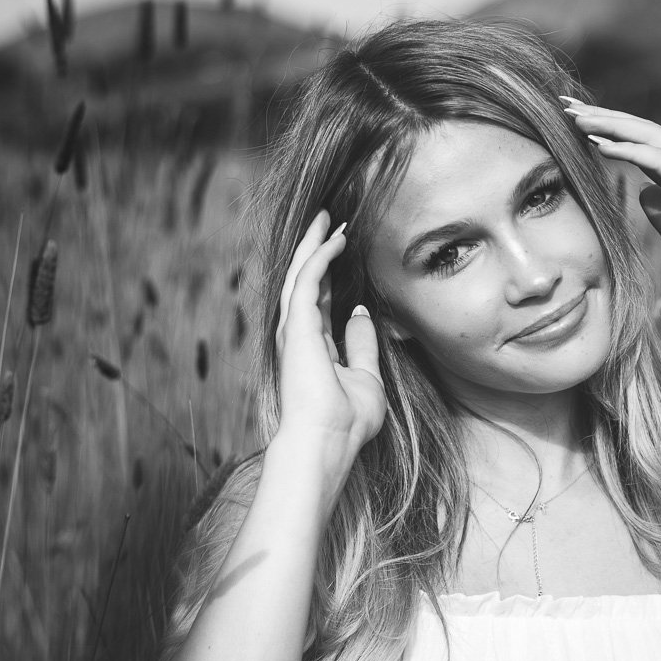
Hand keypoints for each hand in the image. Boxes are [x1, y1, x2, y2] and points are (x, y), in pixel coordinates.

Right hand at [274, 212, 387, 483]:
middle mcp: (299, 336)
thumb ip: (361, 344)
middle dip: (315, 249)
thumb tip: (359, 312)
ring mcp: (294, 330)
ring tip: (328, 218)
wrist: (327, 443)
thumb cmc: (346, 423)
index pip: (318, 301)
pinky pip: (307, 280)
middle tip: (329, 219)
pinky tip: (336, 238)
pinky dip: (320, 256)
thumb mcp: (366, 378)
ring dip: (314, 244)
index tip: (342, 248)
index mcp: (314, 348)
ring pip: (301, 274)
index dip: (329, 274)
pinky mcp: (296, 326)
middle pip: (305, 281)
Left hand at [562, 101, 660, 313]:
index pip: (643, 146)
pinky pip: (659, 160)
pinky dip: (629, 150)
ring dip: (610, 125)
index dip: (610, 134)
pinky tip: (601, 145)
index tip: (577, 127)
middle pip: (641, 132)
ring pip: (648, 137)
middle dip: (603, 117)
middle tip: (567, 105)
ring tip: (576, 117)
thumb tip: (645, 194)